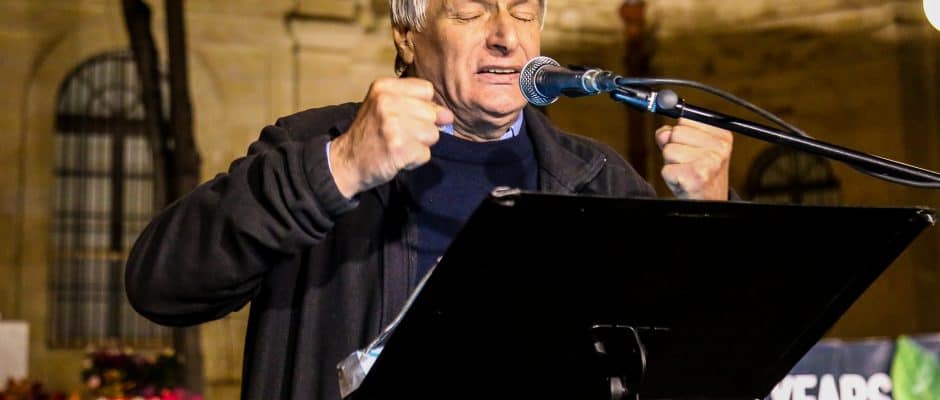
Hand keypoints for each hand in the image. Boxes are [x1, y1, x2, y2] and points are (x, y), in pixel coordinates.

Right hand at [329, 77, 453, 197]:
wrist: (347, 161)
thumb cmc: (371, 133)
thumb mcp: (385, 106)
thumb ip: (417, 104)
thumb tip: (448, 116)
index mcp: (384, 86)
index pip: (427, 89)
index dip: (422, 106)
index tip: (406, 117)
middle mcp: (387, 102)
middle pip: (432, 113)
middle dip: (422, 128)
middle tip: (399, 135)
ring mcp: (392, 125)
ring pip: (433, 134)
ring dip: (420, 145)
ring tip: (399, 146)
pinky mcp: (398, 148)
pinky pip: (426, 154)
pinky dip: (415, 160)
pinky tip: (398, 158)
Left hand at [655, 118, 732, 199]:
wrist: (709, 203)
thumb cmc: (700, 175)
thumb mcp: (692, 148)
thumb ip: (675, 134)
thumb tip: (663, 132)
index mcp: (722, 136)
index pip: (685, 119)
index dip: (680, 135)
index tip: (690, 148)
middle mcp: (720, 148)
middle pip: (676, 132)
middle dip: (674, 148)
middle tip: (687, 163)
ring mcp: (710, 163)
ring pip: (669, 150)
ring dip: (671, 163)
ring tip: (686, 172)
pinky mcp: (696, 177)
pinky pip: (666, 169)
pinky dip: (669, 177)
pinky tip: (683, 182)